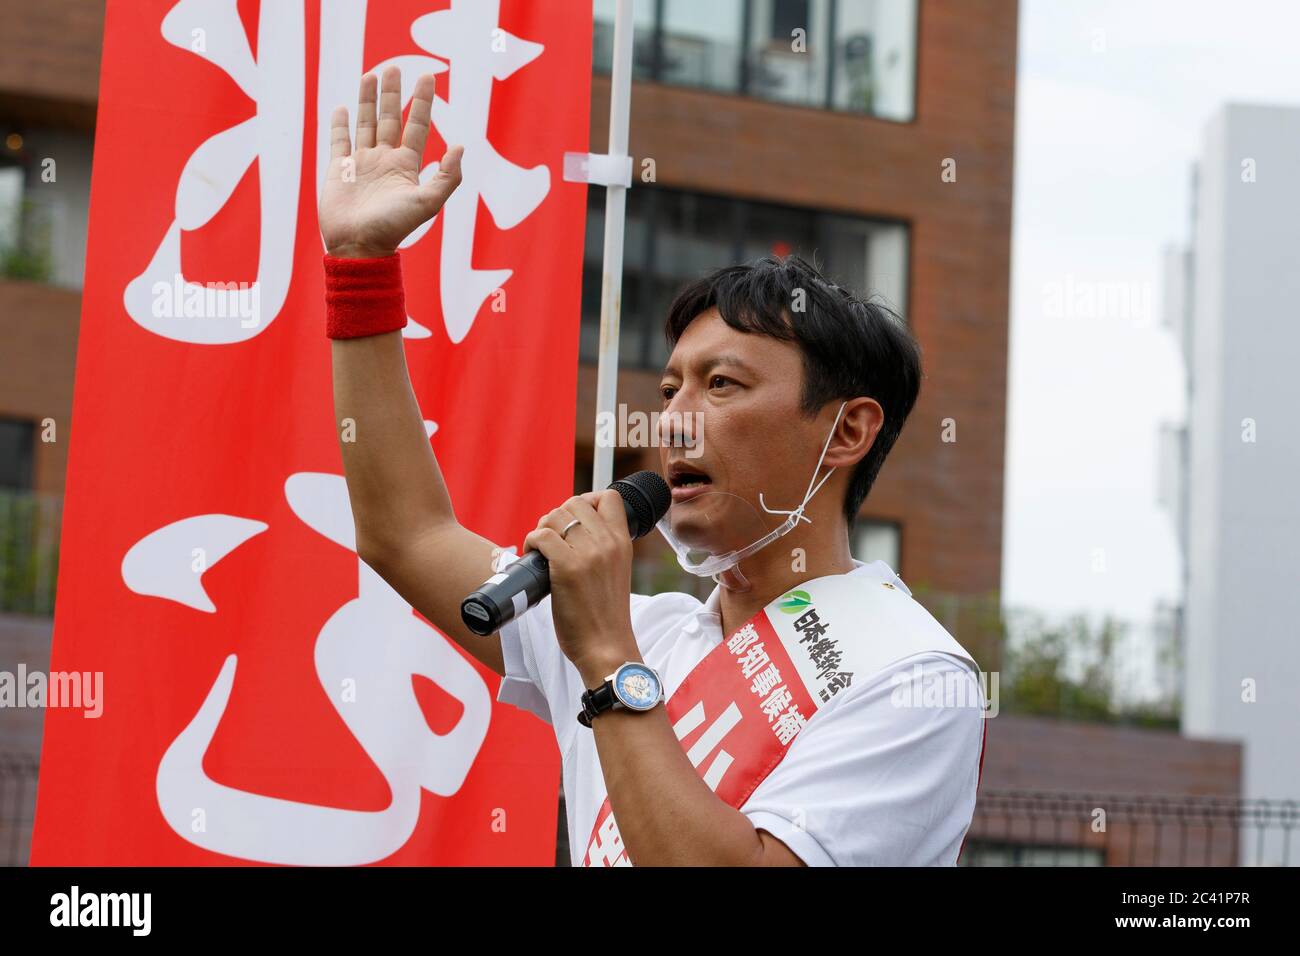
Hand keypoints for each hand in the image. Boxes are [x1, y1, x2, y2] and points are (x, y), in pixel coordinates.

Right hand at [319, 66, 462, 258]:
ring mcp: (361, 163)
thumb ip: (447, 177)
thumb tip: (461, 147)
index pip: (417, 126)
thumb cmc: (395, 227)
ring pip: (366, 123)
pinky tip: (342, 107)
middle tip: (395, 67)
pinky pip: (339, 141)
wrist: (359, 246)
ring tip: (371, 75)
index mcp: (406, 166)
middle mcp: (385, 160)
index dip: (423, 102)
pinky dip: (340, 124)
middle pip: (391, 119)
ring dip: (368, 100)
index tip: (427, 77)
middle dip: (394, 93)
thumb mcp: (428, 203)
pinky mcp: (338, 169)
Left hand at [523, 491, 639, 684]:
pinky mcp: (567, 568)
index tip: (576, 519)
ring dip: (542, 528)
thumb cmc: (606, 616)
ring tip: (541, 547)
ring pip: (556, 516)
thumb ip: (603, 550)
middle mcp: (608, 543)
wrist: (606, 648)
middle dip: (558, 516)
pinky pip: (542, 536)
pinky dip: (532, 541)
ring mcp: (588, 555)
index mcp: (623, 543)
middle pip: (575, 503)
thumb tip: (573, 534)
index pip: (610, 497)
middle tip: (552, 537)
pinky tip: (533, 555)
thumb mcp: (616, 573)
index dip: (588, 500)